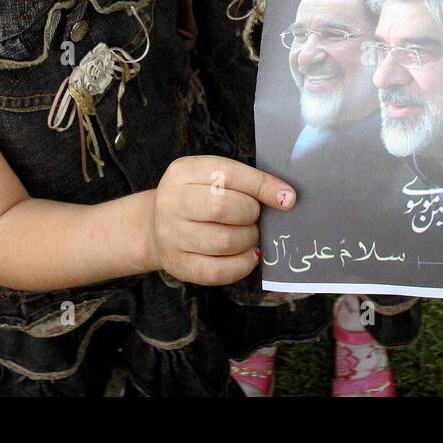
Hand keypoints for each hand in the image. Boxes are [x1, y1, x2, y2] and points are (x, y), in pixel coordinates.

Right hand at [147, 156, 294, 285]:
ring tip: (249, 235)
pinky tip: (249, 256)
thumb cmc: (197, 197)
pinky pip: (217, 271)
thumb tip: (286, 198)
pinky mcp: (177, 264)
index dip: (262, 186)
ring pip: (223, 241)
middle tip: (255, 218)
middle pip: (223, 207)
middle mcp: (172, 201)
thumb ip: (246, 182)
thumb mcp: (212, 177)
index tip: (287, 199)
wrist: (155, 224)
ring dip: (248, 240)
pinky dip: (242, 265)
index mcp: (184, 171)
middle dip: (251, 215)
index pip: (228, 174)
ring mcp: (171, 235)